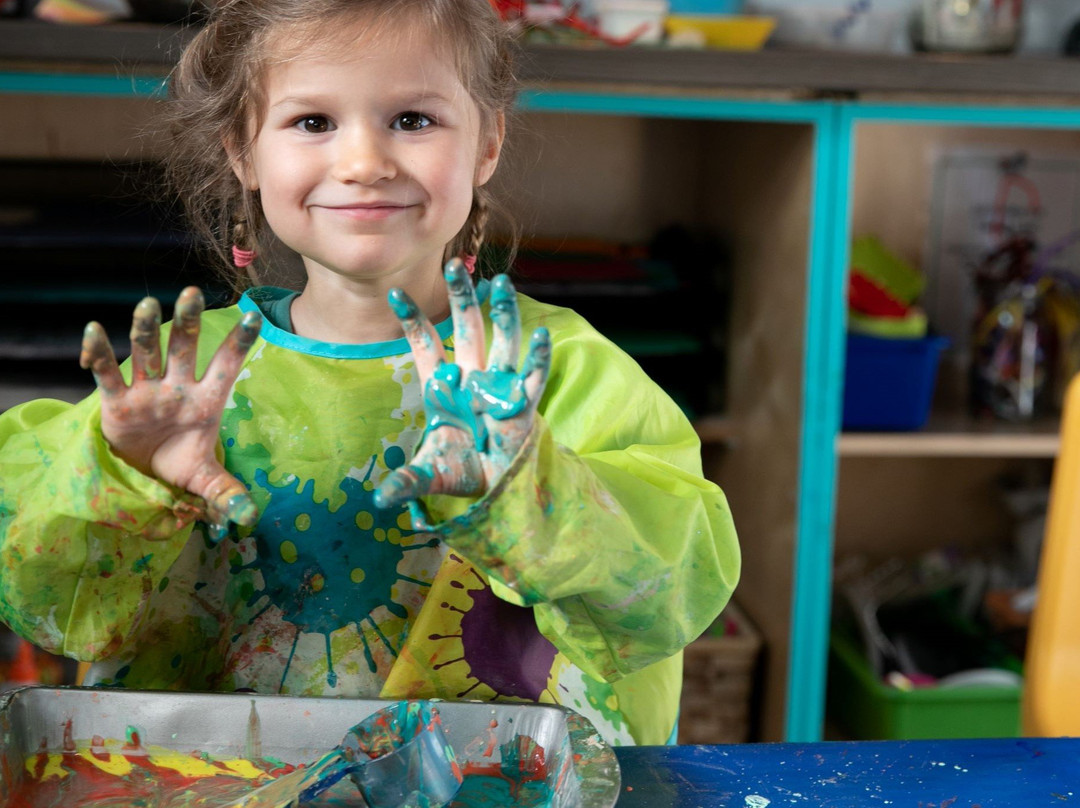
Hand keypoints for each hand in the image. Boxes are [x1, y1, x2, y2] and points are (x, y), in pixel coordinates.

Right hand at [80, 286, 262, 538]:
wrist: (145, 474)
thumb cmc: (181, 465)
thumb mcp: (206, 481)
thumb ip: (227, 493)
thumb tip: (249, 517)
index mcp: (207, 400)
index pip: (226, 366)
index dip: (239, 343)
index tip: (255, 316)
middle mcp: (178, 387)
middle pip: (184, 347)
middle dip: (188, 322)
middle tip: (192, 294)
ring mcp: (147, 390)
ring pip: (147, 352)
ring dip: (146, 329)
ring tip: (148, 304)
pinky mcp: (117, 401)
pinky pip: (108, 374)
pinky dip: (99, 353)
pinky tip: (94, 331)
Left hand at [375, 260, 550, 511]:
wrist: (493, 490)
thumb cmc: (460, 473)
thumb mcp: (430, 477)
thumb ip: (408, 483)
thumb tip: (380, 502)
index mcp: (442, 388)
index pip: (426, 345)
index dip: (413, 319)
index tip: (394, 293)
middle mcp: (471, 378)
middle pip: (466, 328)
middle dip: (462, 298)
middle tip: (455, 265)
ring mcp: (498, 388)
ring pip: (501, 341)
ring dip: (502, 313)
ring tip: (501, 282)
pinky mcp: (523, 405)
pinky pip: (532, 377)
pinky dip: (538, 358)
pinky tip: (539, 335)